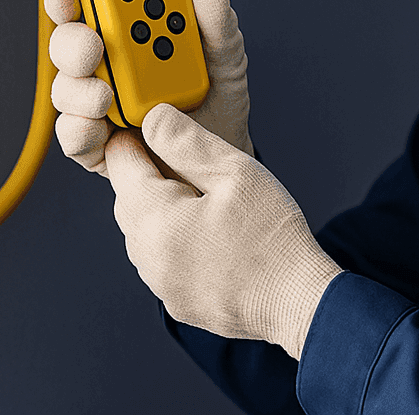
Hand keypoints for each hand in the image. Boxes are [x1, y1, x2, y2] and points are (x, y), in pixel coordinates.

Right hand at [45, 0, 254, 175]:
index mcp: (132, 33)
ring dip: (78, 88)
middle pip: (68, 42)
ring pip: (66, 88)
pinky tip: (97, 128)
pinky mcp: (97, 145)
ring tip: (105, 96)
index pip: (93, 2)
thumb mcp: (226, 59)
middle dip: (72, 39)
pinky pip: (74, 136)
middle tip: (93, 45)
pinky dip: (80, 130)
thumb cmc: (217, 99)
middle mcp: (106, 65)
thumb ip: (218, 27)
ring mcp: (97, 105)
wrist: (223, 158)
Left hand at [106, 104, 341, 358]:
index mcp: (154, 217)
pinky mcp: (177, 302)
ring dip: (164, 209)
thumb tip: (153, 117)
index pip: (120, 161)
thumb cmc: (272, 236)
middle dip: (151, 173)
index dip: (138, 136)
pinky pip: (162, 259)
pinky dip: (177, 241)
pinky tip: (214, 235)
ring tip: (209, 200)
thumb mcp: (235, 173)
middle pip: (127, 197)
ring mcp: (160, 283)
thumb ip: (187, 142)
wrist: (298, 302)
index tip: (160, 127)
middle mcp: (146, 255)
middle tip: (196, 162)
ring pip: (143, 231)